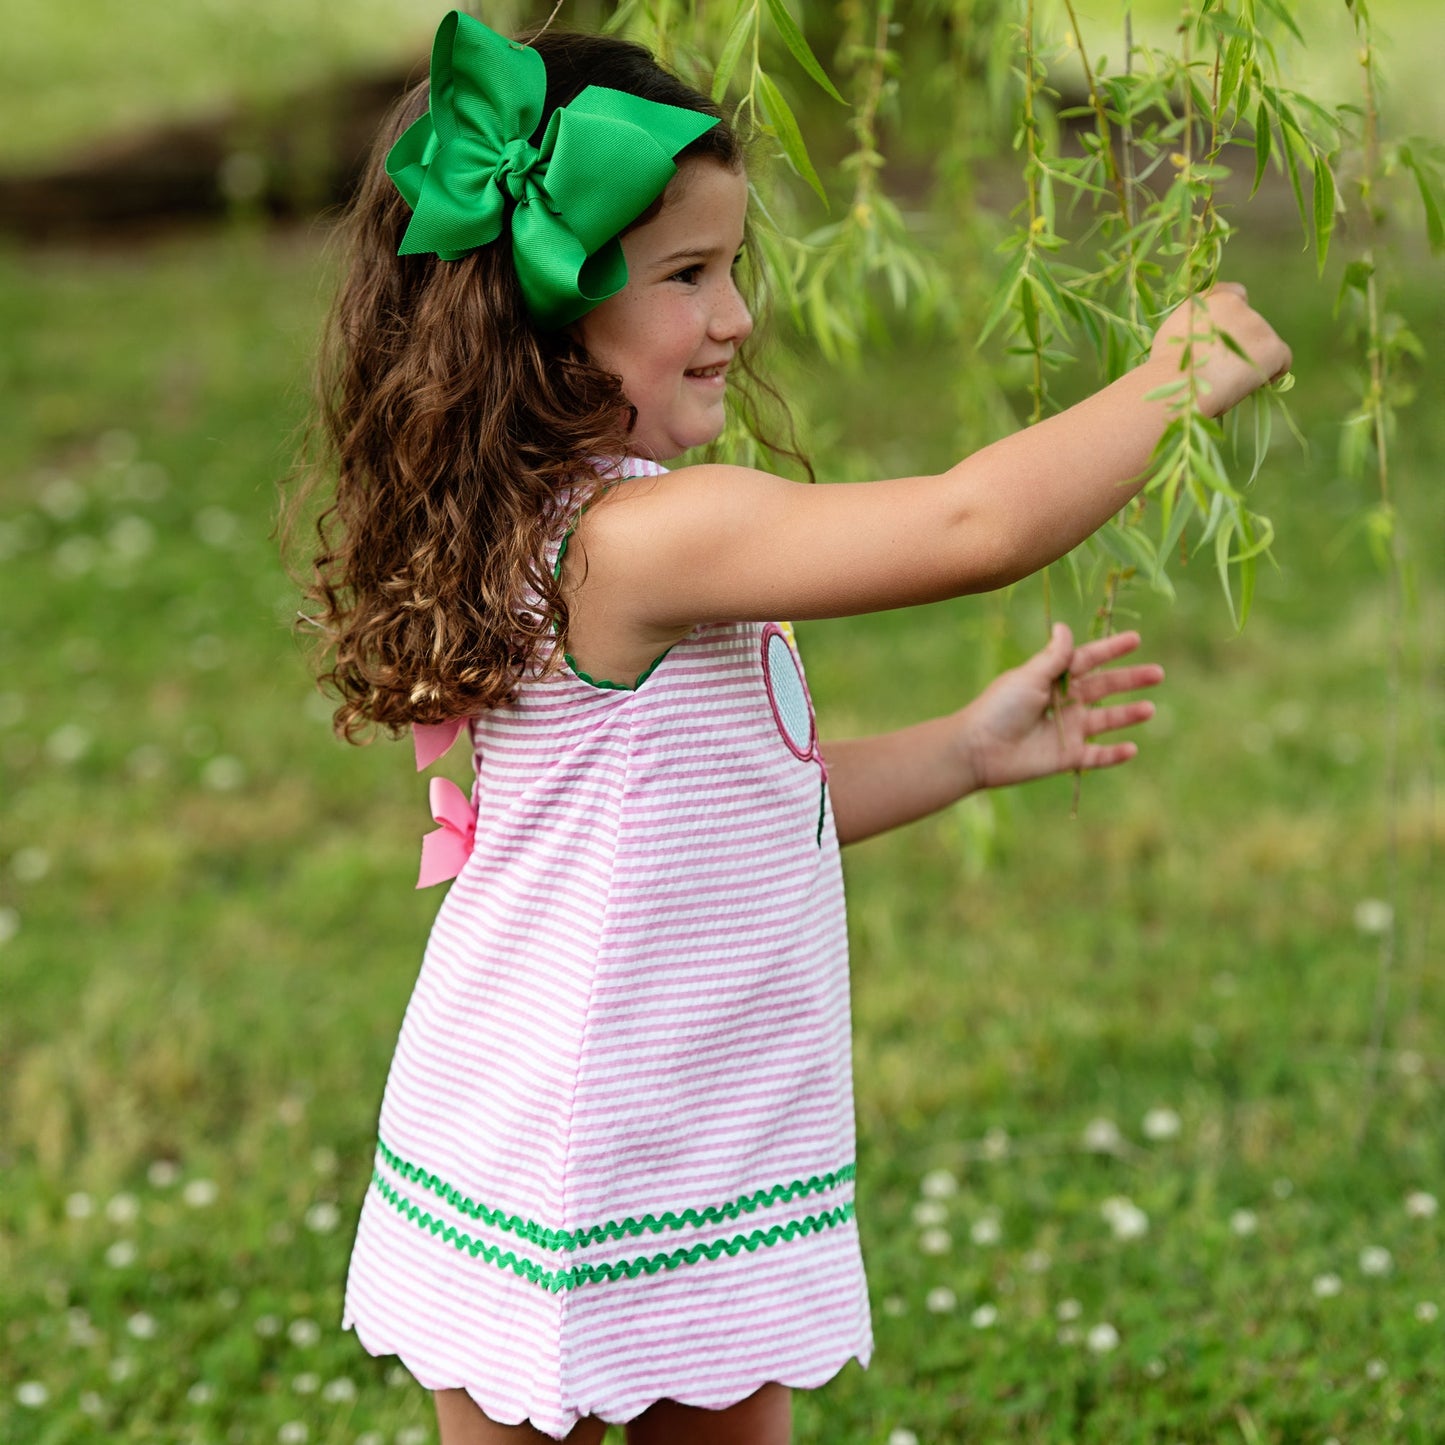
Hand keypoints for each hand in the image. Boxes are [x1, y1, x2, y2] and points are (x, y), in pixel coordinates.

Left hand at [959, 624, 1163, 789]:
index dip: (1111, 650)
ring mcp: (1067, 730)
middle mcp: (1064, 702)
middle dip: (1130, 680)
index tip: (1136, 639)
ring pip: (1106, 721)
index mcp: (1052, 679)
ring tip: (1150, 710)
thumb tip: (1065, 627)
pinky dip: (1114, 754)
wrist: (979, 748)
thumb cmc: (999, 707)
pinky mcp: (1066, 756)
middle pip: (1104, 688)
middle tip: (1158, 673)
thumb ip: (1053, 657)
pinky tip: (1132, 748)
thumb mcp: (1029, 677)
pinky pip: (1096, 756)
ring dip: (1128, 715)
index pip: (1088, 660)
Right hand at [1150, 282, 1291, 417]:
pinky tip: (1250, 385)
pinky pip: (1282, 360)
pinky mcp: (1272, 347)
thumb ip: (1196, 324)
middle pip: (1251, 323)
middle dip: (1241, 343)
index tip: (1224, 338)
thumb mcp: (1173, 334)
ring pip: (1264, 343)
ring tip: (1227, 381)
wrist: (1173, 385)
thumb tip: (1209, 336)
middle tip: (1220, 370)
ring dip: (1251, 360)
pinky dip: (1271, 372)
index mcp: (1210, 298)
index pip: (1235, 294)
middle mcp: (1237, 304)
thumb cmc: (1164, 370)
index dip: (1233, 316)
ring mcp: (1256, 324)